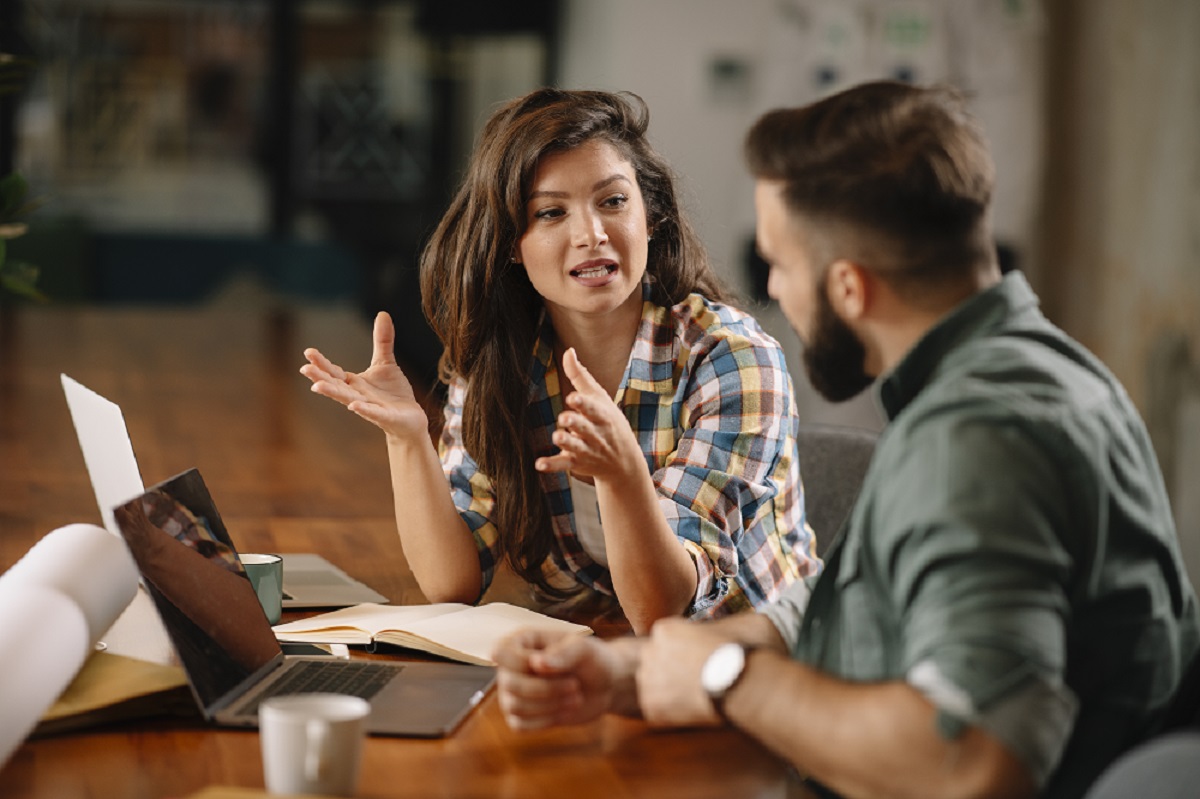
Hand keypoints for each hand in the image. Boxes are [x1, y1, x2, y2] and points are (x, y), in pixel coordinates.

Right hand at [299, 312, 428, 438]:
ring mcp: (370, 408)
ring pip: (348, 400)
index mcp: (354, 383)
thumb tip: (382, 313)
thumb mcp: (386, 363)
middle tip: (304, 369)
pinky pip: (373, 414)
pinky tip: (354, 406)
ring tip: (318, 387)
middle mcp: (357, 396)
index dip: (321, 363)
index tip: (308, 352)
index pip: (334, 372)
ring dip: (333, 393)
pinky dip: (364, 410)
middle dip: (320, 378)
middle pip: (335, 386)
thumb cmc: (393, 394)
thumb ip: (382, 341)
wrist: (410, 420)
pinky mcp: (386, 417)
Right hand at [492, 628, 621, 729]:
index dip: (522, 662)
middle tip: (575, 685)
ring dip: (549, 705)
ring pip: (515, 706)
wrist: (605, 684)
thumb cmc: (592, 659)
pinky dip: (546, 721)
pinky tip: (566, 711)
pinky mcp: (521, 715)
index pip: (500, 652)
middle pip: (510, 684)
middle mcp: (511, 666)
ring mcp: (513, 692)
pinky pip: (519, 725)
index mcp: (521, 641)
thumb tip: (537, 664)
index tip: (552, 665)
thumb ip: (563, 653)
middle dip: (546, 689)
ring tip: (575, 697)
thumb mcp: (584, 649)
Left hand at [535, 348, 642, 481]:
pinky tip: (539, 464)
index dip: (584, 403)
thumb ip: (581, 376)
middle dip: (575, 423)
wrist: (623, 462)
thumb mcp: (599, 398)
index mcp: (602, 415)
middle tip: (565, 418)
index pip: (593, 409)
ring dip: (566, 442)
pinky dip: (552, 465)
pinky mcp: (576, 463)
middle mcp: (595, 433)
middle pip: (584, 427)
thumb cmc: (608, 422)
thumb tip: (568, 350)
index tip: (573, 398)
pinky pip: (564, 464)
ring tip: (557, 436)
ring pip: (575, 446)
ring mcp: (587, 449)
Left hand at [636, 618, 726, 726]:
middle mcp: (649, 651)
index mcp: (662, 630)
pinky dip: (669, 712)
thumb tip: (693, 645)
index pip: (660, 642)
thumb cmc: (728, 654)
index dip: (676, 654)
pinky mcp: (650, 703)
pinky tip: (690, 709)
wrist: (730, 679)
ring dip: (666, 692)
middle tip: (689, 680)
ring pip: (651, 686)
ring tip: (692, 696)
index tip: (689, 662)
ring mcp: (647, 678)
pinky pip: (655, 709)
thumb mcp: (709, 631)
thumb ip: (691, 636)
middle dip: (667, 671)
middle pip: (652, 662)